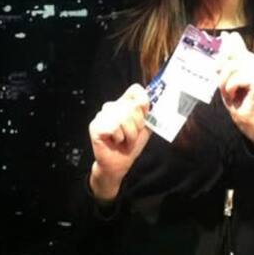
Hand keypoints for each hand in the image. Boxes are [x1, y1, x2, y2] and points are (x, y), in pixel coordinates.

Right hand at [88, 83, 150, 200]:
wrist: (119, 164)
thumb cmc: (130, 145)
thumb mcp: (145, 128)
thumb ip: (150, 113)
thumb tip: (158, 101)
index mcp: (124, 104)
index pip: (135, 90)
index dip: (143, 102)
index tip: (144, 117)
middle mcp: (112, 106)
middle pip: (133, 106)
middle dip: (137, 126)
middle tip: (132, 136)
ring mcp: (102, 115)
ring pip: (124, 117)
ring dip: (129, 134)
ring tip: (124, 140)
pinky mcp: (95, 125)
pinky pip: (114, 127)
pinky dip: (119, 138)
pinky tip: (115, 141)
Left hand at [218, 32, 253, 147]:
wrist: (249, 119)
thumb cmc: (238, 99)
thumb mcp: (227, 78)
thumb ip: (227, 60)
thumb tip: (226, 38)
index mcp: (248, 59)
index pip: (236, 43)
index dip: (229, 40)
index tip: (224, 34)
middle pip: (228, 54)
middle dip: (220, 71)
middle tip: (225, 85)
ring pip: (230, 67)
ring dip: (225, 83)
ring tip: (230, 92)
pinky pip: (235, 79)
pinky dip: (231, 89)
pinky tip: (236, 95)